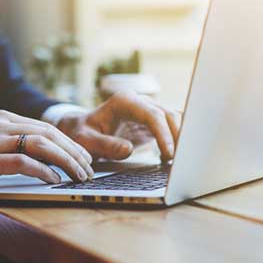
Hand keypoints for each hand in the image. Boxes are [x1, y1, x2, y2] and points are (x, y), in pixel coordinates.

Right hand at [0, 110, 94, 188]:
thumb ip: (11, 143)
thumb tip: (42, 158)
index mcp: (3, 118)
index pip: (46, 127)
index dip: (69, 142)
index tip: (84, 157)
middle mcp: (1, 124)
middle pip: (50, 134)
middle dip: (74, 152)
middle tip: (89, 168)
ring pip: (42, 145)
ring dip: (66, 162)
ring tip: (79, 176)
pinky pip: (24, 162)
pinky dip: (44, 171)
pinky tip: (55, 180)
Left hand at [56, 90, 181, 161]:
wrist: (82, 128)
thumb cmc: (83, 133)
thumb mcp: (86, 140)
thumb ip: (104, 145)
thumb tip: (127, 150)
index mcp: (124, 101)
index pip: (152, 114)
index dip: (164, 133)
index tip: (169, 153)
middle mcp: (139, 101)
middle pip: (168, 114)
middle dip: (177, 136)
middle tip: (180, 161)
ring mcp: (147, 109)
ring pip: (174, 119)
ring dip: (180, 138)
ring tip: (178, 162)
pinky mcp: (152, 120)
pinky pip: (170, 126)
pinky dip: (176, 139)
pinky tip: (171, 158)